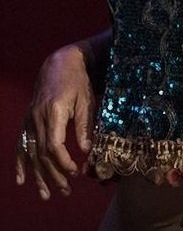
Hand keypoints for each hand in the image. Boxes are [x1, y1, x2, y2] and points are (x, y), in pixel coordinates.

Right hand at [15, 44, 96, 199]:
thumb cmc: (78, 81)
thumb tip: (86, 150)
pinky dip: (21, 164)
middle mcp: (37, 118)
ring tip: (46, 194)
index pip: (54, 145)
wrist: (59, 64)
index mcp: (54, 112)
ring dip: (38, 175)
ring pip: (31, 153)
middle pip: (42, 154)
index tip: (76, 172)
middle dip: (53, 175)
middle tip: (65, 191)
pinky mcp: (27, 121)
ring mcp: (29, 120)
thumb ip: (85, 125)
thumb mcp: (86, 100)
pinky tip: (21, 180)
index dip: (63, 162)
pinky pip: (21, 146)